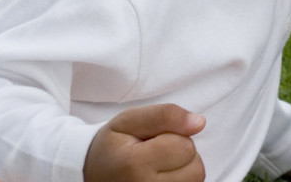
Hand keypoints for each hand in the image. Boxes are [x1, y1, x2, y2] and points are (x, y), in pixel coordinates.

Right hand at [84, 103, 205, 181]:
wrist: (91, 175)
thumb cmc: (113, 146)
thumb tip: (199, 123)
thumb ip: (165, 115)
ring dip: (184, 168)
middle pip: (195, 167)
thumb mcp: (130, 120)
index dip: (174, 135)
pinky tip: (163, 176)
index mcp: (134, 165)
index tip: (151, 140)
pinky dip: (181, 179)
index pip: (184, 146)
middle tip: (156, 153)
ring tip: (160, 165)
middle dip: (182, 153)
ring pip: (195, 180)